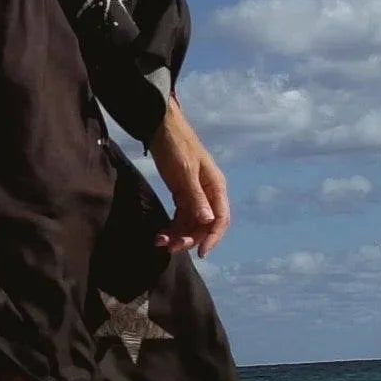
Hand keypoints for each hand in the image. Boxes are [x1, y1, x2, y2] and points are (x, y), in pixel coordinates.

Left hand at [146, 98, 229, 258]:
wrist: (160, 127)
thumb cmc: (176, 146)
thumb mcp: (184, 172)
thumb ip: (196, 197)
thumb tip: (208, 221)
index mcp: (216, 186)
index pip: (221, 219)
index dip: (212, 237)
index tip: (201, 253)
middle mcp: (208, 192)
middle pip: (204, 225)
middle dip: (189, 238)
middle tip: (170, 248)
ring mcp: (195, 193)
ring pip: (191, 223)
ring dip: (178, 235)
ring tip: (160, 242)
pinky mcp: (181, 193)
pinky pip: (180, 216)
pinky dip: (172, 226)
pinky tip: (160, 234)